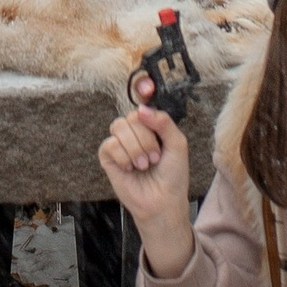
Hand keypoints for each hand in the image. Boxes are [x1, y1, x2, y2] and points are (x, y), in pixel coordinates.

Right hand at [97, 99, 193, 278]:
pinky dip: (123, 157)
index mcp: (152, 125)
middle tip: (155, 156)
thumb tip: (143, 108)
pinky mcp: (108, 158)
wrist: (163, 202)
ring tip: (144, 164)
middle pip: (132, 115)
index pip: (143, 102)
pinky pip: (109, 145)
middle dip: (146, 138)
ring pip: (119, 127)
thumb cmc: (173, 176)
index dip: (142, 88)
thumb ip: (164, 122)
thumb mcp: (178, 145)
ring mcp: (120, 143)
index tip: (147, 84)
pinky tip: (130, 168)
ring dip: (136, 148)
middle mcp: (135, 131)